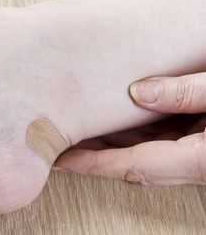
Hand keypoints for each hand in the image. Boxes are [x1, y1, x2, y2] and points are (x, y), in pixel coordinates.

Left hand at [55, 74, 205, 184]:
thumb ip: (186, 91)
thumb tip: (138, 91)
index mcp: (202, 159)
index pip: (135, 165)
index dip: (95, 163)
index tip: (64, 160)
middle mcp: (202, 165)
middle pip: (137, 162)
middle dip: (98, 151)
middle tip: (64, 137)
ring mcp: (203, 157)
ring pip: (151, 153)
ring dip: (118, 140)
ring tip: (84, 123)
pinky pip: (168, 143)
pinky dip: (142, 131)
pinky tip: (120, 115)